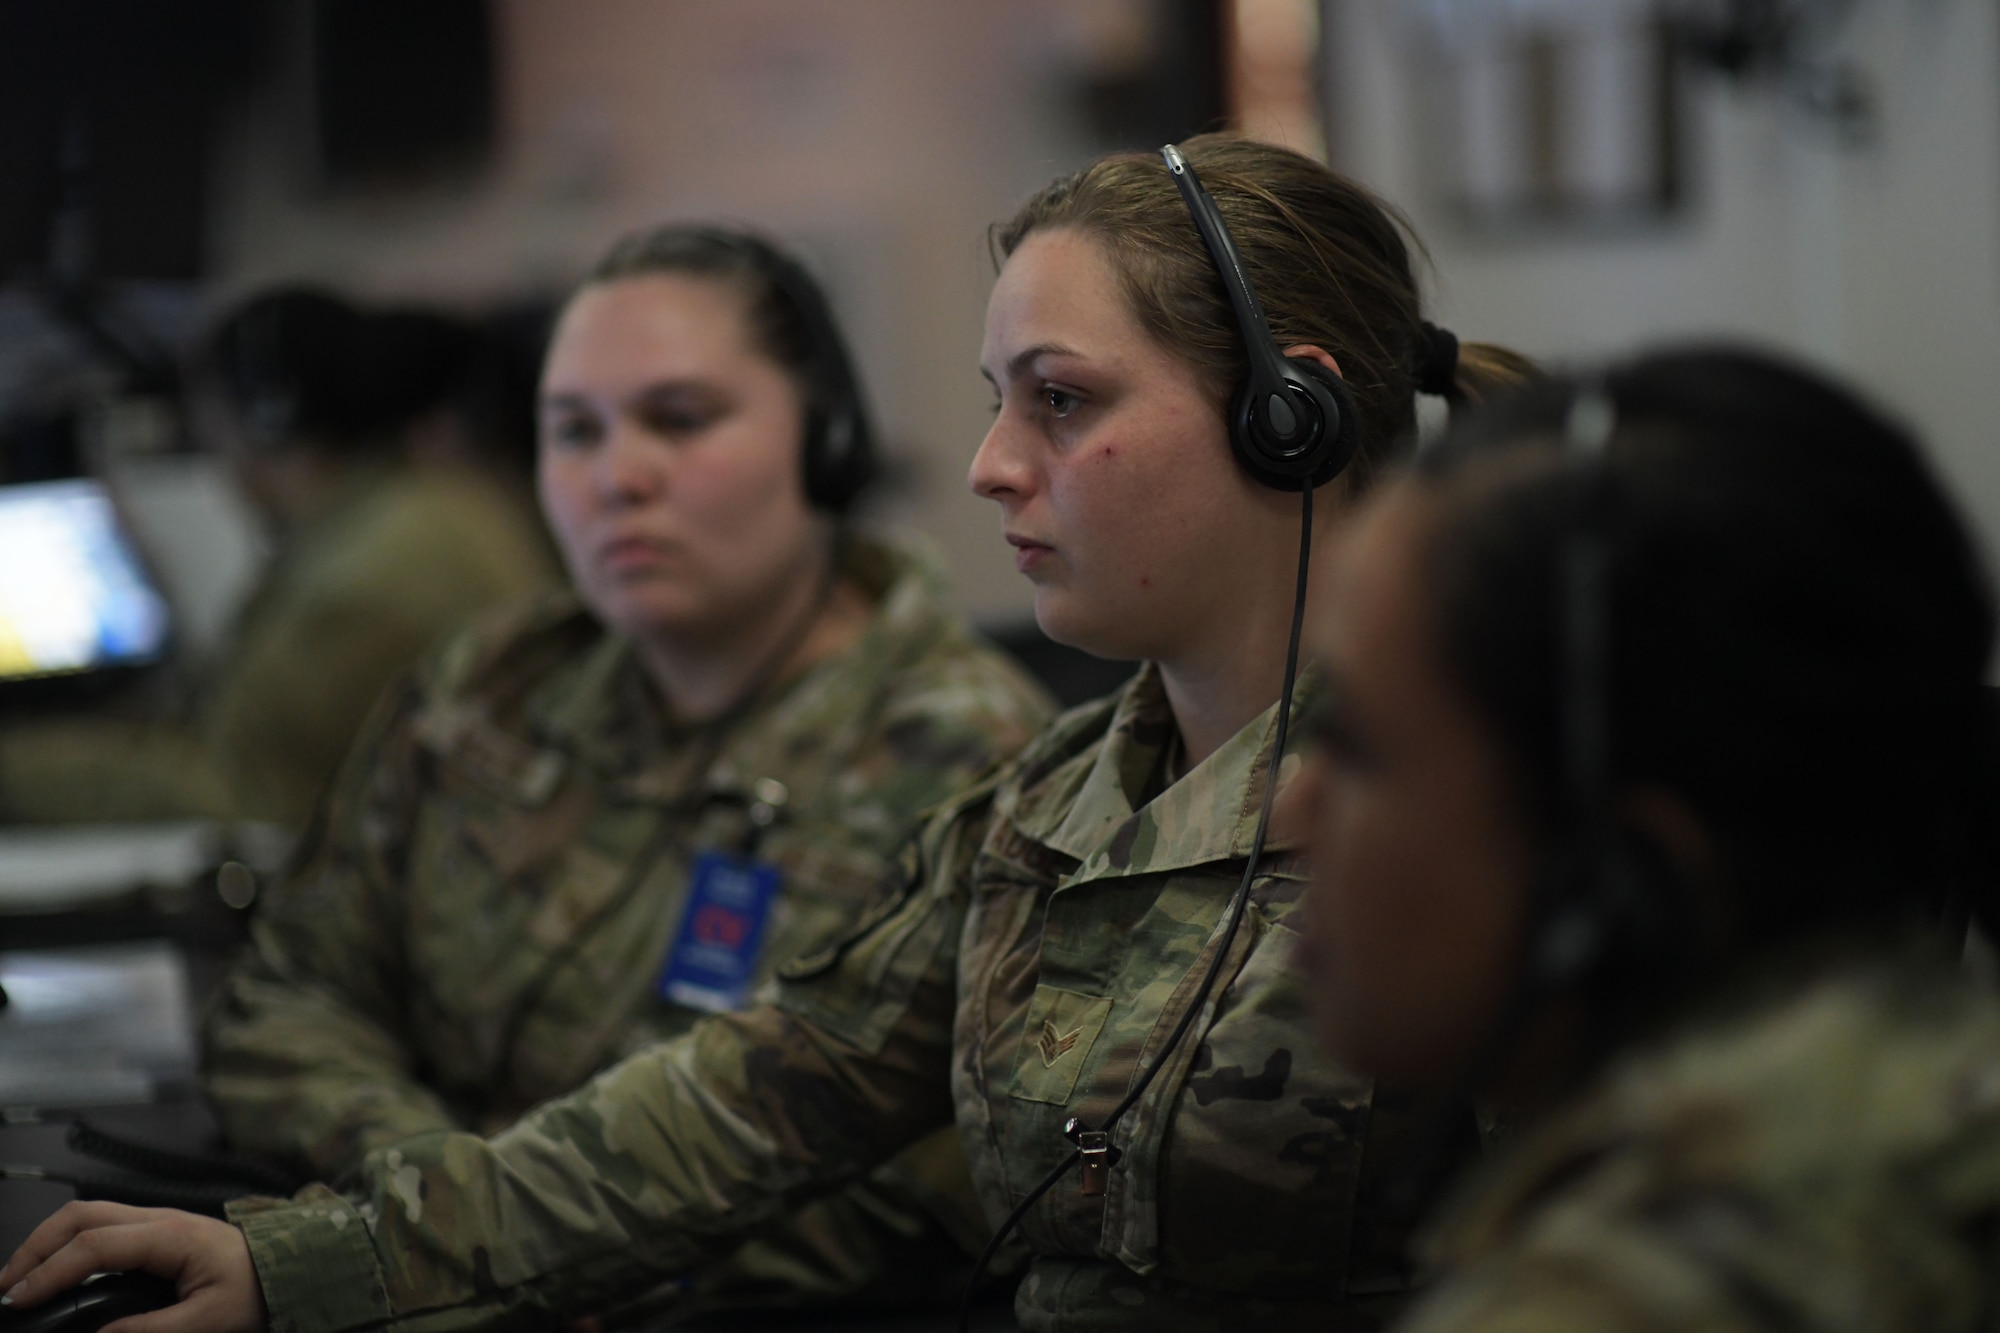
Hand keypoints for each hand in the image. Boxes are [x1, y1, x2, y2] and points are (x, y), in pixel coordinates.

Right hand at [0, 1201, 265, 1332]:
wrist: (292, 1268)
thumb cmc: (258, 1291)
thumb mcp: (209, 1321)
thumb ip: (151, 1331)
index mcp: (171, 1235)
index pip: (95, 1244)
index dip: (51, 1270)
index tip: (20, 1299)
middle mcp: (160, 1219)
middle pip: (82, 1215)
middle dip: (37, 1246)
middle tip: (9, 1286)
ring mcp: (157, 1221)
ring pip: (89, 1214)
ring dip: (49, 1241)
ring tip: (22, 1279)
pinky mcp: (157, 1232)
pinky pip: (103, 1226)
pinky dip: (69, 1243)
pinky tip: (57, 1270)